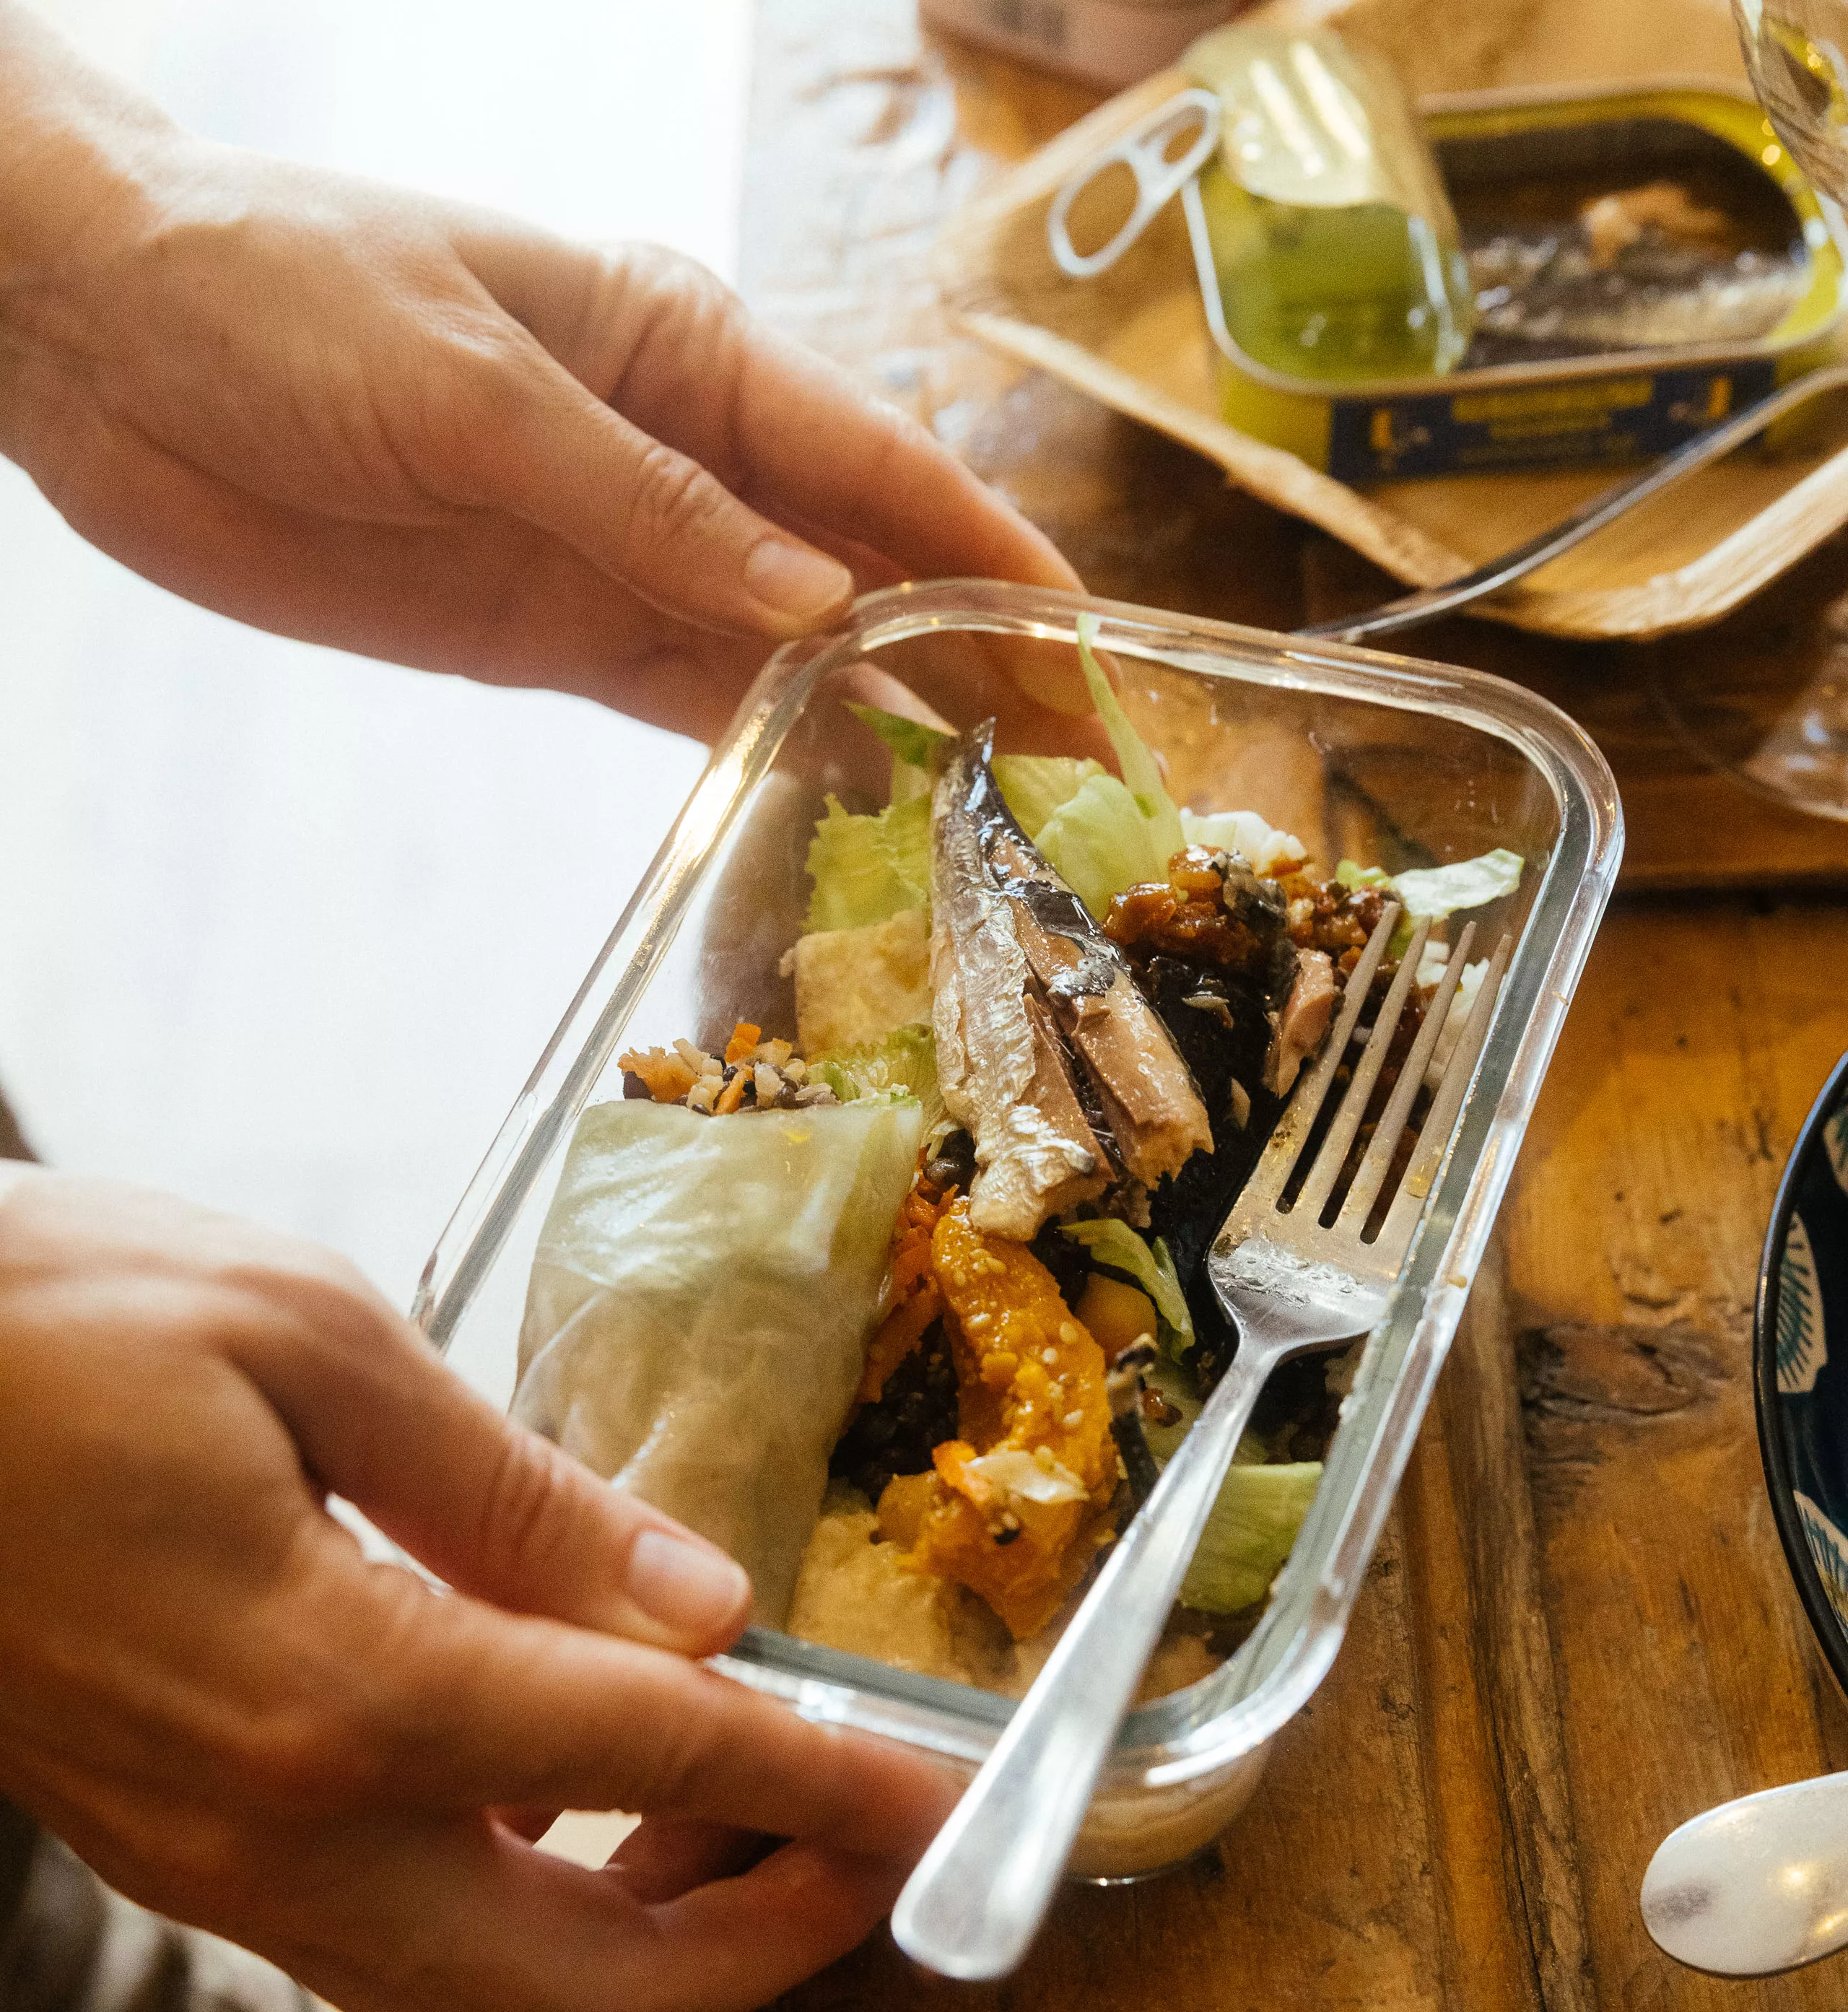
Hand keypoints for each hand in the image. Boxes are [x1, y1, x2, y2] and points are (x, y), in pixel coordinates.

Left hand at [0, 13, 1079, 737]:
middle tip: (1074, 767)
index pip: (877, 463)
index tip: (1089, 643)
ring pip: (798, 653)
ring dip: (894, 724)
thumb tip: (816, 614)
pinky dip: (777, 754)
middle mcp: (683, 457)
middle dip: (975, 659)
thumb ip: (648, 508)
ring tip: (991, 815)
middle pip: (866, 571)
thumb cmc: (283, 295)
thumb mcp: (474, 386)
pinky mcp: (557, 634)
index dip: (992, 557)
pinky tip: (850, 808)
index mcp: (686, 347)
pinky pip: (698, 702)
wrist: (107, 347)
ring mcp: (625, 552)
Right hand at [0, 1168, 959, 2011]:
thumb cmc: (46, 1321)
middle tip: (878, 1842)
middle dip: (771, 1942)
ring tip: (751, 1814)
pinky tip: (581, 1792)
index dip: (835, 1788)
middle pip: (590, 1992)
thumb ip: (524, 1499)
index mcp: (339, 1684)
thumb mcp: (311, 1340)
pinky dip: (529, 1909)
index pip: (662, 1761)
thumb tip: (702, 1603)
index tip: (957, 1805)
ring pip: (492, 2001)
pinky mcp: (183, 1855)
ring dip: (652, 1946)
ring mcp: (220, 1867)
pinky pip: (395, 1947)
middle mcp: (281, 1828)